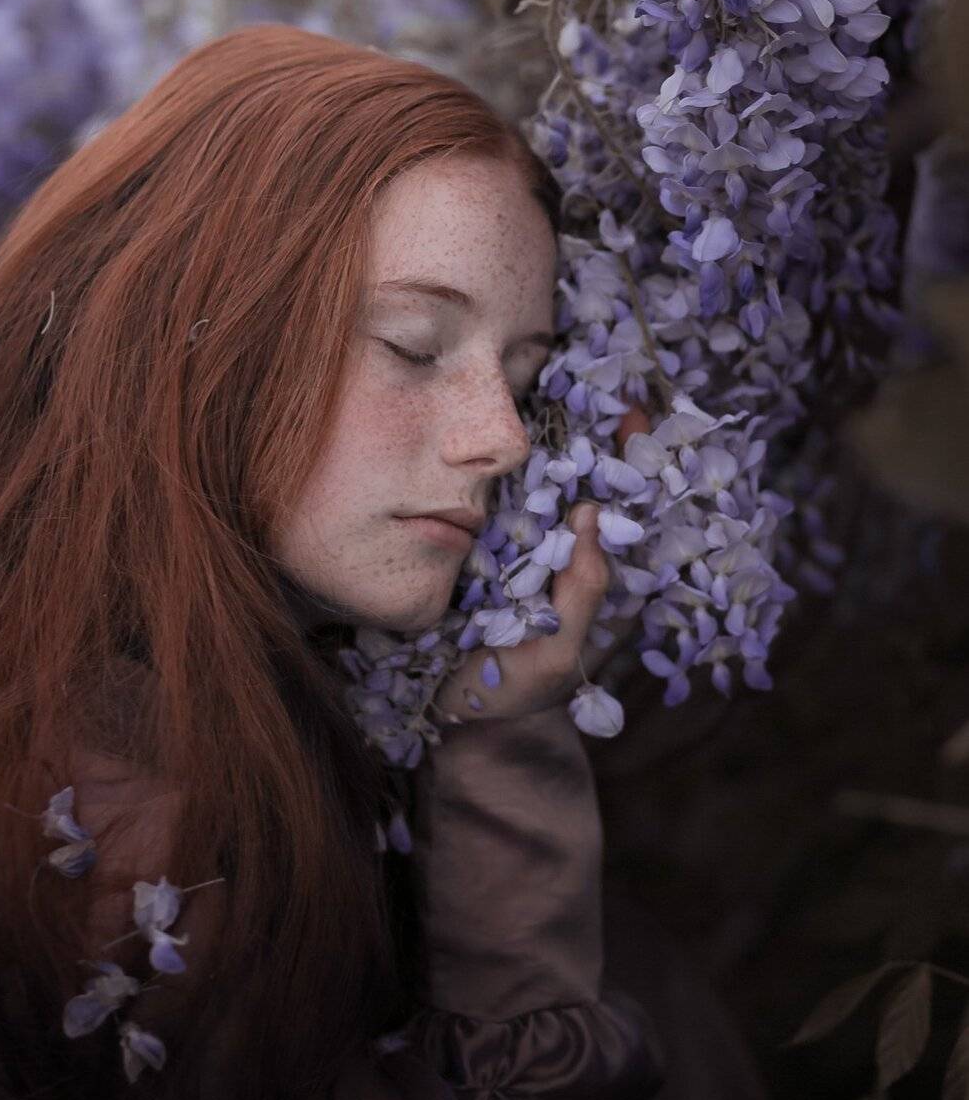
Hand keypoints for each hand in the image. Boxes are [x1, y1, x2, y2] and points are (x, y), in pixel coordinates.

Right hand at [431, 406, 650, 730]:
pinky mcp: (485, 552)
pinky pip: (501, 504)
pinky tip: (492, 435)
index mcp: (599, 579)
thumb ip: (582, 594)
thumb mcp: (558, 653)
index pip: (626, 509)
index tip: (633, 410)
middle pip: (586, 485)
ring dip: (545, 443)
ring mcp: (526, 552)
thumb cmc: (517, 692)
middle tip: (589, 378)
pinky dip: (501, 469)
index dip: (635, 460)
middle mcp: (566, 557)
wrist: (463, 721)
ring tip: (545, 387)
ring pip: (543, 489)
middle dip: (590, 433)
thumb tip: (590, 515)